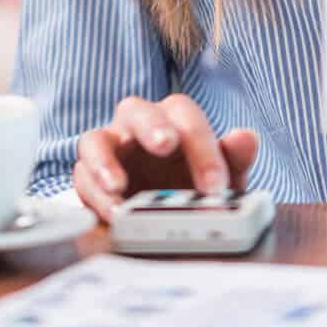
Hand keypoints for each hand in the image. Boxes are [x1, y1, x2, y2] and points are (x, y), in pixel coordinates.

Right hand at [72, 94, 260, 222]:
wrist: (165, 216)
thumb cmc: (191, 186)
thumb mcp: (219, 178)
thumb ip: (232, 158)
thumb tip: (245, 137)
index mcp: (172, 119)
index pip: (183, 114)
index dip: (201, 146)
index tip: (215, 185)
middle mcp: (136, 126)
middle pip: (136, 110)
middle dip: (151, 126)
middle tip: (165, 145)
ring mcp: (108, 149)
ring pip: (95, 139)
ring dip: (104, 161)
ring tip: (118, 186)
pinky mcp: (87, 178)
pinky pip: (81, 178)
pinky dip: (94, 195)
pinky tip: (114, 213)